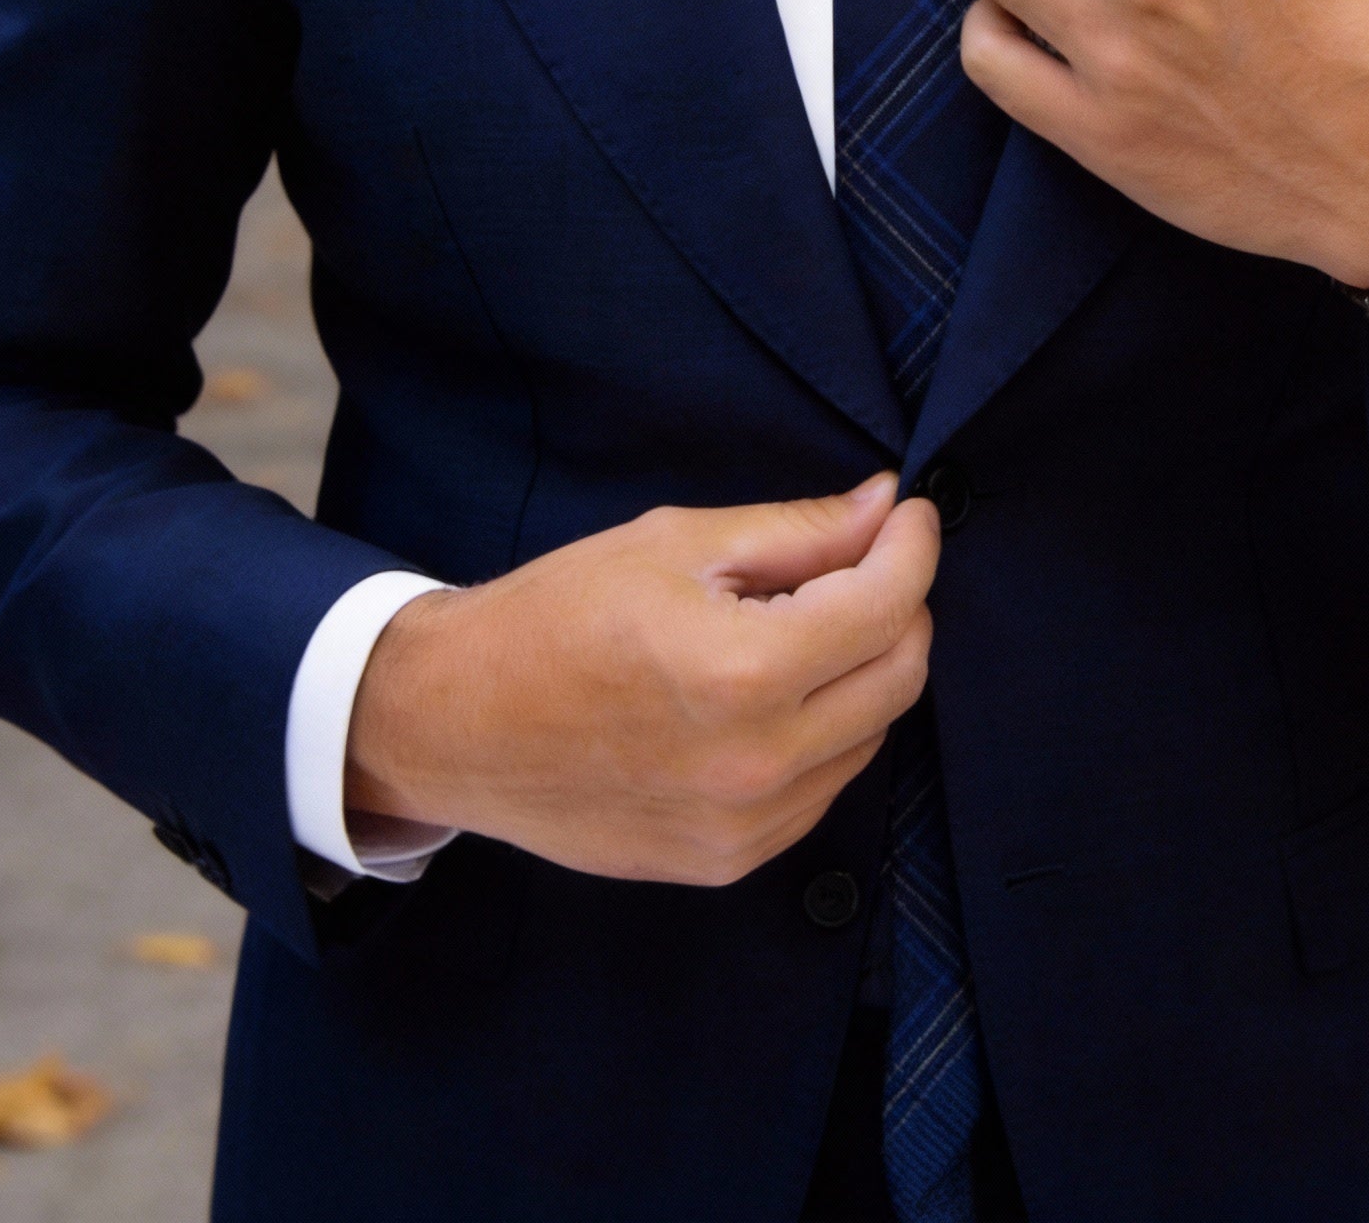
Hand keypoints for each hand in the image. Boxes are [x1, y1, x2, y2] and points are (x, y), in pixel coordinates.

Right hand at [344, 474, 937, 885]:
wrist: (455, 725)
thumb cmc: (554, 617)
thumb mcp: (674, 544)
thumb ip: (797, 531)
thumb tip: (886, 507)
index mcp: (742, 673)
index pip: (887, 605)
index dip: (913, 547)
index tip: (909, 516)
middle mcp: (757, 764)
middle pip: (900, 676)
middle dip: (901, 606)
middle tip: (865, 563)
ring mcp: (746, 828)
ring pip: (871, 736)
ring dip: (863, 671)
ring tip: (802, 625)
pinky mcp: (728, 862)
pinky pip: (823, 789)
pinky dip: (825, 732)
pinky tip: (773, 693)